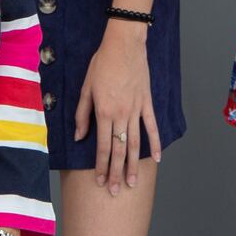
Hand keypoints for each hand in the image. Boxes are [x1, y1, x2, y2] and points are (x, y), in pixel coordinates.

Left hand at [74, 27, 160, 191]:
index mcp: (104, 112)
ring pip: (135, 143)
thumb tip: (79, 136)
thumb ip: (82, 114)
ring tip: (134, 182)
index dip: (101, 166)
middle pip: (119, 150)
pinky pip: (152, 127)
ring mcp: (136, 110)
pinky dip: (156, 143)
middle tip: (116, 191)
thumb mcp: (86, 88)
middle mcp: (121, 114)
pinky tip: (156, 159)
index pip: (102, 146)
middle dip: (117, 172)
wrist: (124, 45)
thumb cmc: (102, 64)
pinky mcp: (147, 103)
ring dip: (135, 164)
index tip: (101, 181)